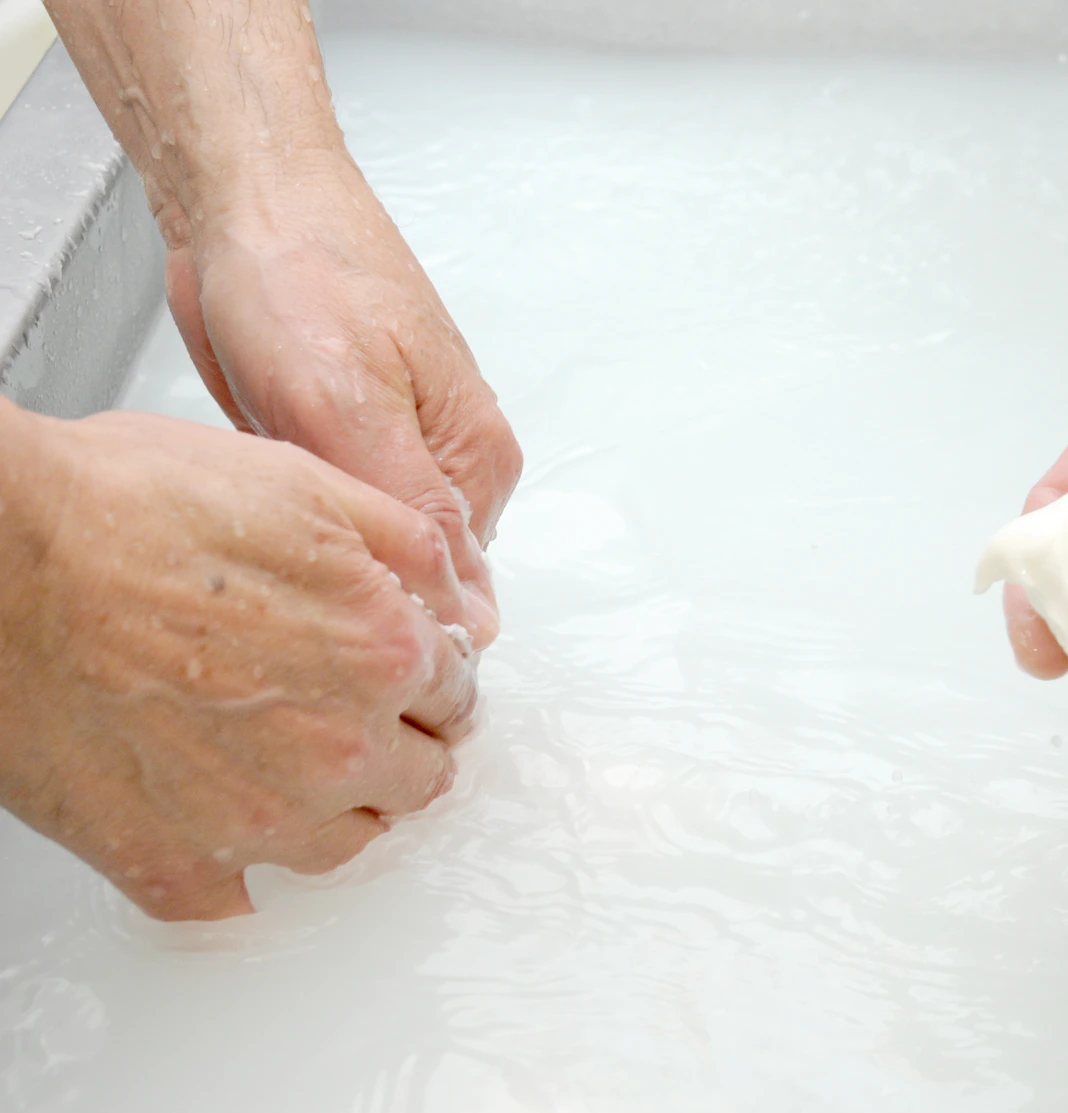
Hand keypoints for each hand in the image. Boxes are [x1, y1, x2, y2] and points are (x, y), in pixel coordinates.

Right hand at [0, 407, 479, 920]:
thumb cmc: (123, 510)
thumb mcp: (306, 482)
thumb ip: (408, 546)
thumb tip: (459, 597)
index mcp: (380, 655)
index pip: (456, 697)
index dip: (431, 679)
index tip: (407, 677)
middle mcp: (334, 750)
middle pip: (418, 778)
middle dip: (399, 744)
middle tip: (351, 713)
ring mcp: (255, 820)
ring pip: (347, 844)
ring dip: (334, 808)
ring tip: (287, 762)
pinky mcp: (171, 865)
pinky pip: (237, 901)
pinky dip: (235, 867)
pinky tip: (219, 825)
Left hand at [163, 152, 520, 647]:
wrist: (244, 200)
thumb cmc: (303, 276)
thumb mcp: (355, 409)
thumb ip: (416, 514)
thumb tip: (472, 611)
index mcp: (478, 460)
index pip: (458, 588)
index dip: (392, 607)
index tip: (326, 591)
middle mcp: (448, 461)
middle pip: (408, 568)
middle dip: (346, 567)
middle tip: (282, 531)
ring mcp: (394, 449)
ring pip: (359, 540)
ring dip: (311, 534)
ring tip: (264, 495)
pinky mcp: (341, 440)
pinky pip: (321, 505)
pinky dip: (285, 503)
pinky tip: (255, 478)